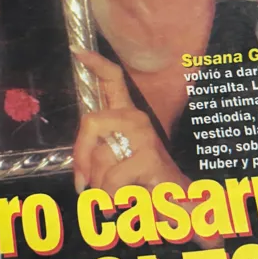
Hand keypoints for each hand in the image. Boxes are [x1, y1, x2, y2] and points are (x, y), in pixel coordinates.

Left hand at [71, 47, 187, 195]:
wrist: (181, 208)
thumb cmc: (145, 185)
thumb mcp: (116, 166)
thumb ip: (98, 157)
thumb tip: (79, 173)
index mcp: (126, 116)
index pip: (112, 80)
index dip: (94, 63)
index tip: (76, 50)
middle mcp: (136, 119)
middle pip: (91, 121)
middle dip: (81, 156)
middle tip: (82, 186)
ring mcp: (145, 135)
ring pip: (101, 157)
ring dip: (100, 187)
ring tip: (113, 199)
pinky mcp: (150, 156)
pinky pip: (112, 177)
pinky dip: (109, 197)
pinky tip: (117, 206)